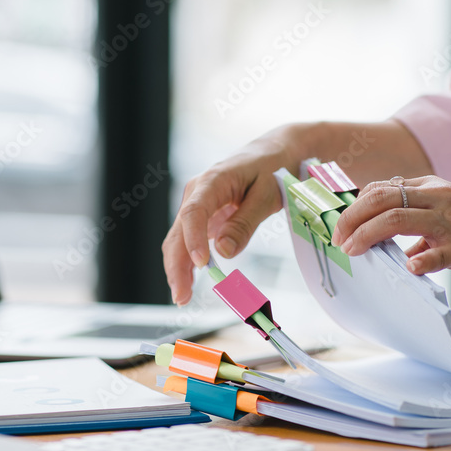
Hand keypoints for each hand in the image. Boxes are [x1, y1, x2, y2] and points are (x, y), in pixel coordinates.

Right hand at [162, 127, 297, 304]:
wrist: (273, 153)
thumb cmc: (273, 169)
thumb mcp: (267, 194)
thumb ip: (245, 223)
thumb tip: (224, 252)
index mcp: (212, 181)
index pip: (194, 212)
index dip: (194, 239)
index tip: (201, 265)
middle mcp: (196, 193)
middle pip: (178, 231)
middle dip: (177, 266)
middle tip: (182, 297)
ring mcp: (196, 205)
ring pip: (178, 239)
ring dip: (178, 268)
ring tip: (183, 298)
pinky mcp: (202, 217)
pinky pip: (188, 241)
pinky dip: (186, 263)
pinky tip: (187, 284)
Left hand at [330, 175, 450, 284]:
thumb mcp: (446, 215)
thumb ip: (416, 224)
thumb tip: (385, 241)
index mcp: (430, 189)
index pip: (380, 189)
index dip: (354, 207)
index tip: (340, 227)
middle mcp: (436, 199)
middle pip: (380, 199)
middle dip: (351, 219)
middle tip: (338, 240)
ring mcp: (449, 222)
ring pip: (396, 220)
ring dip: (367, 235)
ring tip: (353, 251)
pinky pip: (435, 254)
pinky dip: (418, 261)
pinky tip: (407, 269)